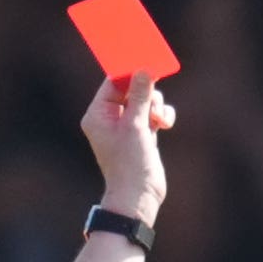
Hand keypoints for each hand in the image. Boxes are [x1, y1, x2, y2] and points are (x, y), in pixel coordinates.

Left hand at [82, 70, 173, 220]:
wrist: (138, 197)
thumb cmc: (130, 164)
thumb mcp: (136, 126)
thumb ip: (140, 96)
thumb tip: (144, 70)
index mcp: (98, 114)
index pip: (113, 83)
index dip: (130, 74)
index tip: (146, 65)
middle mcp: (109, 119)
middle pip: (130, 90)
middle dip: (146, 94)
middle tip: (154, 101)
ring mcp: (126, 128)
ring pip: (144, 102)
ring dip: (156, 106)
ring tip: (160, 120)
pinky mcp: (141, 136)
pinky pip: (151, 115)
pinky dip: (160, 116)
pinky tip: (164, 124)